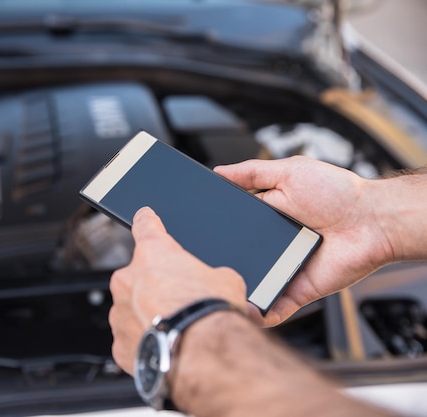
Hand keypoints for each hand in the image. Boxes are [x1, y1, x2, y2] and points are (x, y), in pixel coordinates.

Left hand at [108, 207, 246, 374]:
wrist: (203, 355)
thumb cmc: (213, 313)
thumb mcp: (227, 281)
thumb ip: (211, 274)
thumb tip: (215, 284)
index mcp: (154, 254)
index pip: (145, 226)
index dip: (146, 220)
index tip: (143, 216)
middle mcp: (129, 279)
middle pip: (139, 277)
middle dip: (156, 287)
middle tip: (179, 303)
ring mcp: (120, 313)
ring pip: (132, 310)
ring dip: (149, 316)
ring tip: (177, 330)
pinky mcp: (120, 344)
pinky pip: (131, 339)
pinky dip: (145, 343)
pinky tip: (167, 348)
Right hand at [214, 156, 393, 326]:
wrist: (372, 221)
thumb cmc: (338, 193)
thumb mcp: (289, 171)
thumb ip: (252, 172)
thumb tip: (219, 172)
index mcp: (264, 218)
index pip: (231, 228)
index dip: (214, 231)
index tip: (195, 234)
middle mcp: (270, 246)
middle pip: (236, 259)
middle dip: (219, 265)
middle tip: (199, 268)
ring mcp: (282, 270)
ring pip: (250, 285)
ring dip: (234, 290)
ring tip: (216, 292)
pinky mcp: (296, 291)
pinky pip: (274, 308)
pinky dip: (259, 315)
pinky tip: (244, 312)